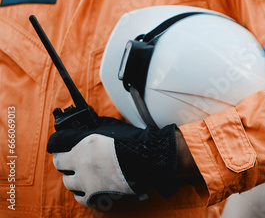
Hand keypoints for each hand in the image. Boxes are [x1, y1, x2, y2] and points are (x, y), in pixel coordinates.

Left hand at [47, 117, 177, 206]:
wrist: (147, 160)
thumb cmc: (132, 142)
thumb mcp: (109, 127)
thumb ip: (93, 130)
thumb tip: (87, 128)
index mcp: (83, 146)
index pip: (56, 145)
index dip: (60, 145)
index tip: (63, 146)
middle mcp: (81, 164)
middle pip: (60, 165)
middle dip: (66, 162)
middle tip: (73, 160)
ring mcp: (87, 182)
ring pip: (68, 183)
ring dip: (73, 178)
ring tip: (82, 174)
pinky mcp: (96, 195)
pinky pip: (81, 198)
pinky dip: (82, 193)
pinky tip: (88, 187)